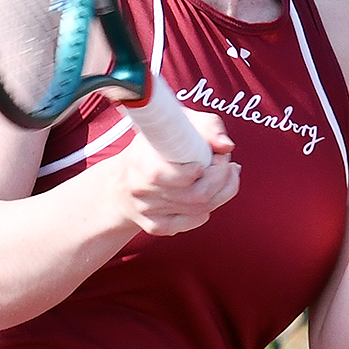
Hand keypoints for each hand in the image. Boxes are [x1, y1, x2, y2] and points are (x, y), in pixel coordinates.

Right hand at [113, 110, 239, 235]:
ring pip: (201, 209)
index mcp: (142, 161)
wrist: (123, 181)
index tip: (217, 153)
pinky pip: (194, 221)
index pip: (184, 175)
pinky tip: (210, 194)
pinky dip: (208, 208)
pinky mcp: (156, 226)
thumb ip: (206, 126)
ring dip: (222, 191)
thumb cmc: (155, 146)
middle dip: (222, 178)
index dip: (208, 168)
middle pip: (199, 195)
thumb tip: (226, 146)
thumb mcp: (176, 123)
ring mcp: (148, 211)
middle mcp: (142, 189)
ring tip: (223, 173)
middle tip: (225, 162)